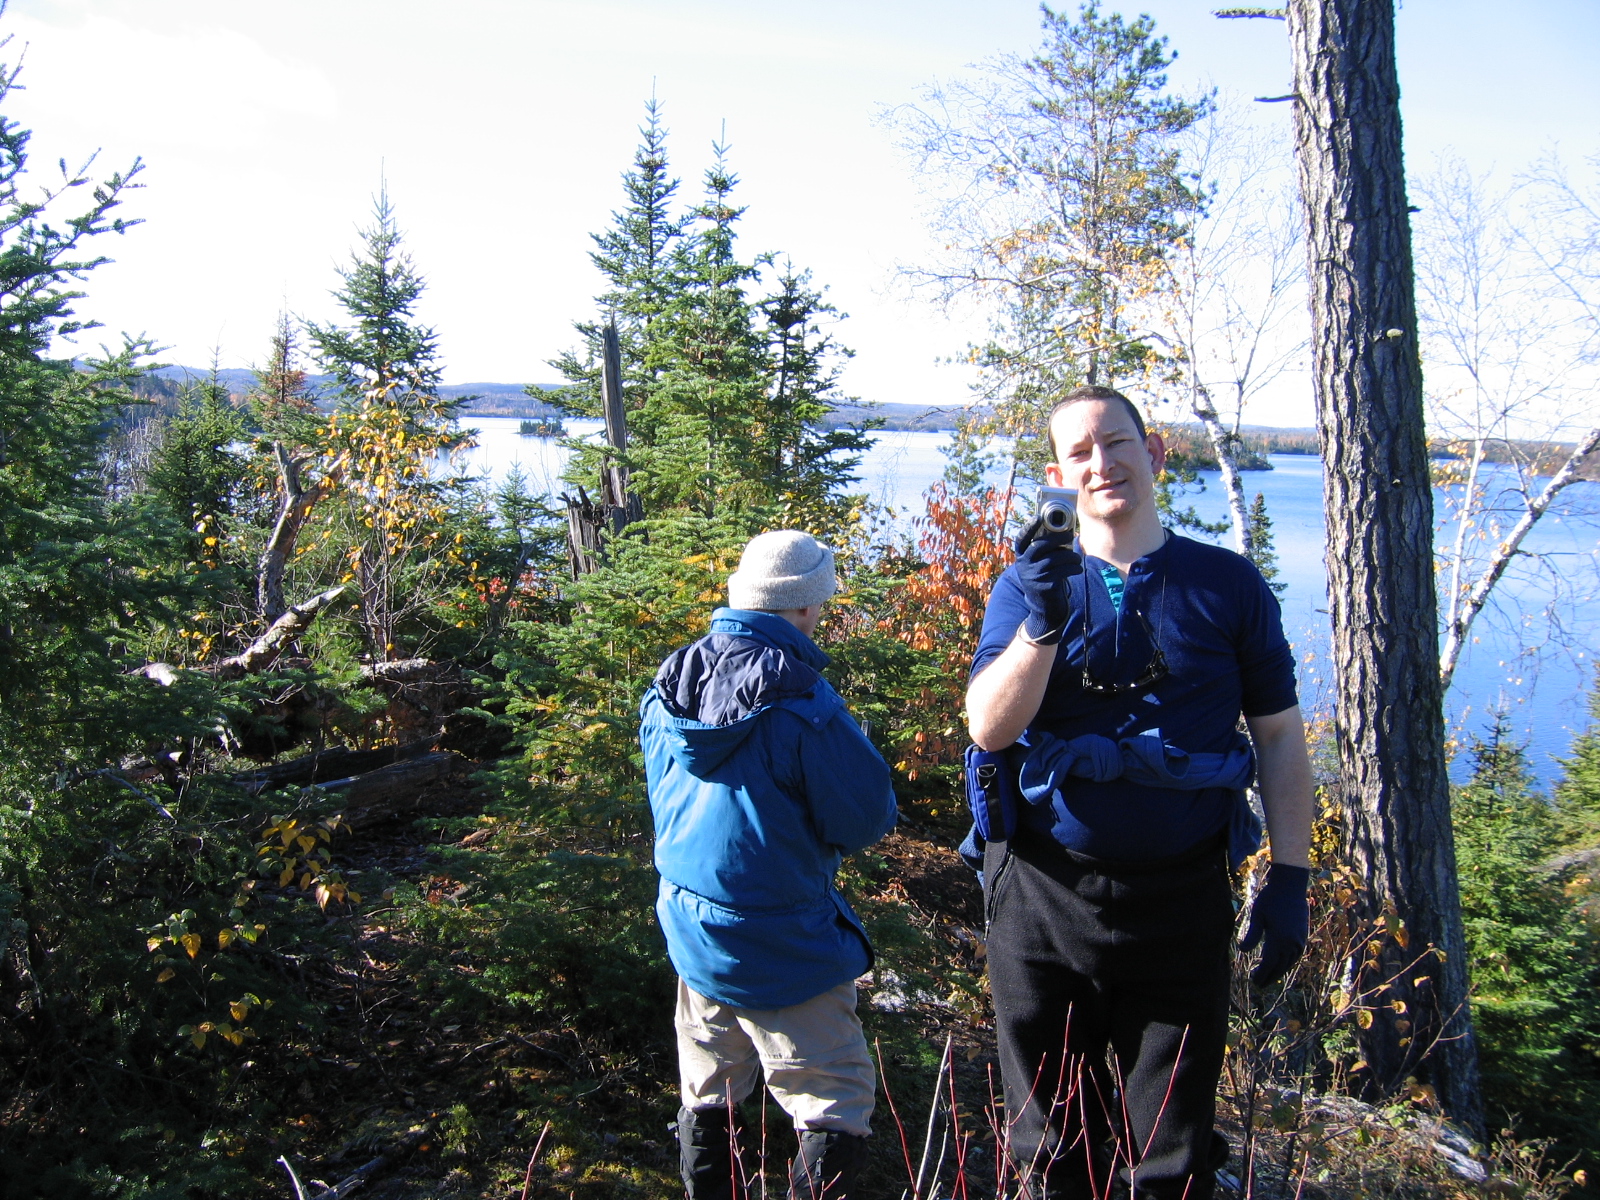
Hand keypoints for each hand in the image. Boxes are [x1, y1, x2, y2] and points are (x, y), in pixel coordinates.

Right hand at [1013, 518, 1081, 644]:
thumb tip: (1065, 531)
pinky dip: (1074, 568)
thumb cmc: (1045, 577)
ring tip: (1077, 558)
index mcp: (1021, 557)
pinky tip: (1078, 568)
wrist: (1044, 606)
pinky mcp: (1046, 585)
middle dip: (1058, 538)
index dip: (1029, 527)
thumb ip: (1046, 550)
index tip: (1039, 516)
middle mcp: (1024, 566)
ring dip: (1070, 556)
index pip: (1021, 539)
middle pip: (1040, 545)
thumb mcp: (1039, 563)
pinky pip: (1063, 571)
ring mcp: (1034, 576)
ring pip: (1055, 558)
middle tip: (1070, 536)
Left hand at [1239, 863, 1310, 986]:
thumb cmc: (1270, 899)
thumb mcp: (1257, 915)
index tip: (1254, 981)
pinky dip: (1288, 962)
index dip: (1262, 974)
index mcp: (1279, 939)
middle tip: (1260, 984)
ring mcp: (1299, 939)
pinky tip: (1282, 963)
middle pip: (1280, 966)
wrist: (1290, 886)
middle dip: (1270, 976)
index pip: (1269, 963)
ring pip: (1289, 962)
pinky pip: (1296, 955)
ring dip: (1279, 971)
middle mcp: (1291, 943)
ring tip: (1269, 976)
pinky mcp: (1303, 935)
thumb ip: (1252, 935)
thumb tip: (1243, 951)